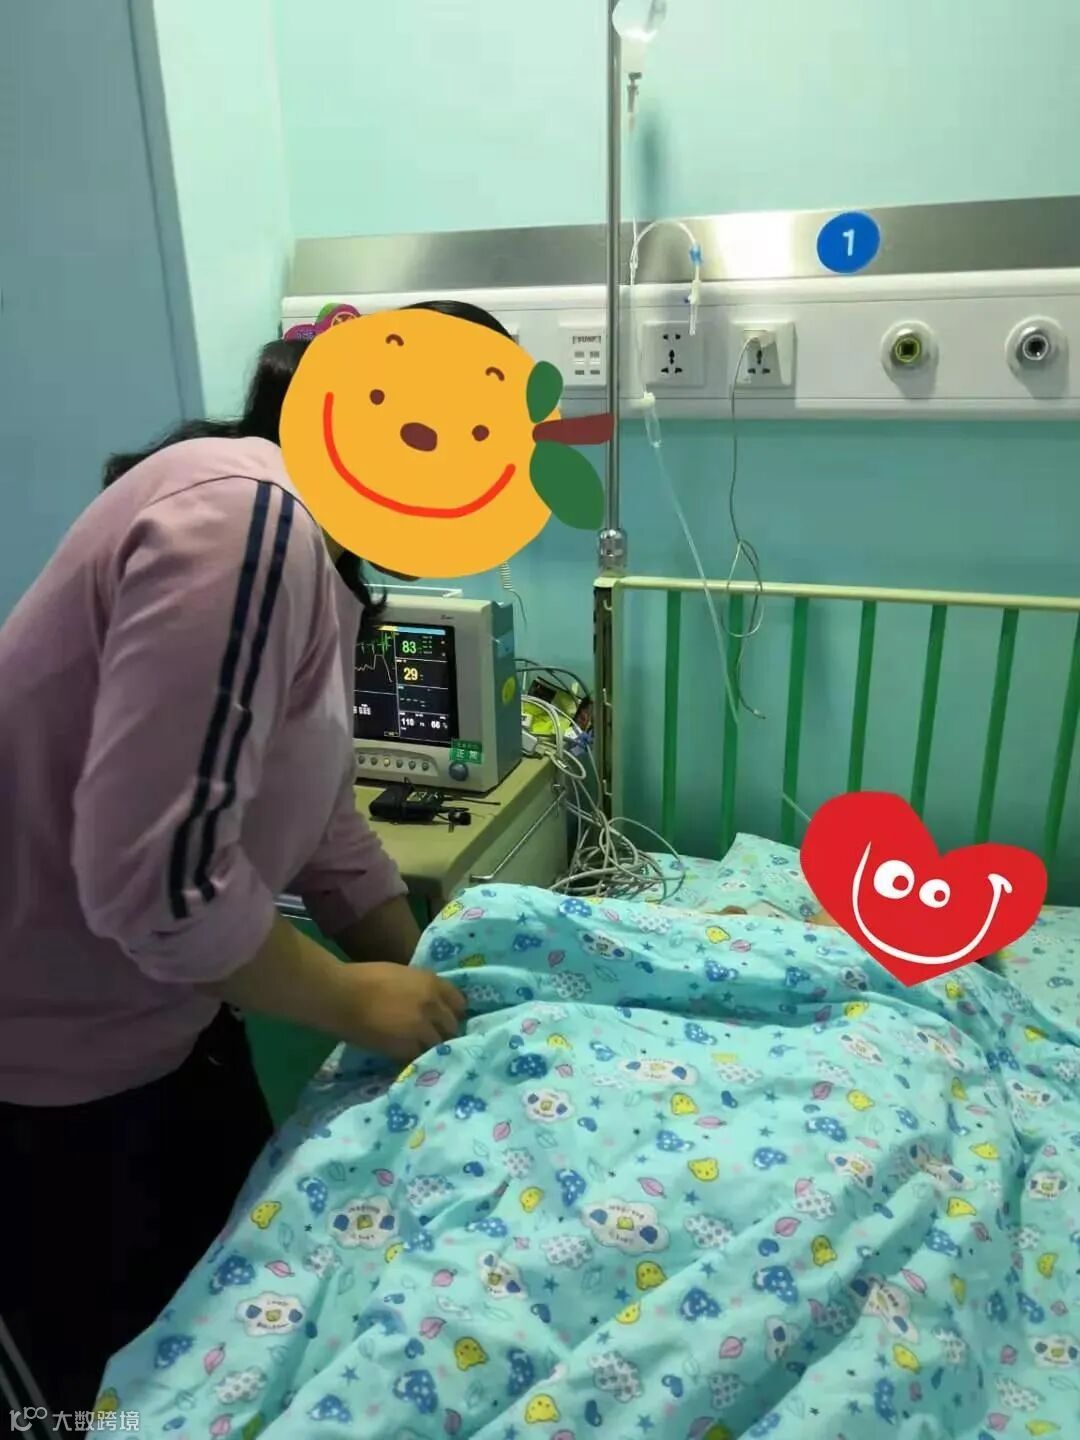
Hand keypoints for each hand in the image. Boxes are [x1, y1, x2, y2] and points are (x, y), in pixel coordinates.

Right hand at [335, 963, 466, 1061]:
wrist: (342, 995)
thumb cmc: (364, 978)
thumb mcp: (401, 974)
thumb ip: (420, 988)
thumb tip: (428, 1001)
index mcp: (432, 982)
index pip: (459, 1002)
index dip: (452, 1011)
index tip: (445, 1018)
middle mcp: (433, 1005)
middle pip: (452, 1026)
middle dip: (444, 1032)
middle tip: (432, 1036)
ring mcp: (422, 1028)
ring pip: (439, 1045)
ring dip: (431, 1047)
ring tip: (419, 1049)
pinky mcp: (407, 1047)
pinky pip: (420, 1056)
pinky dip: (415, 1057)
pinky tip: (406, 1056)